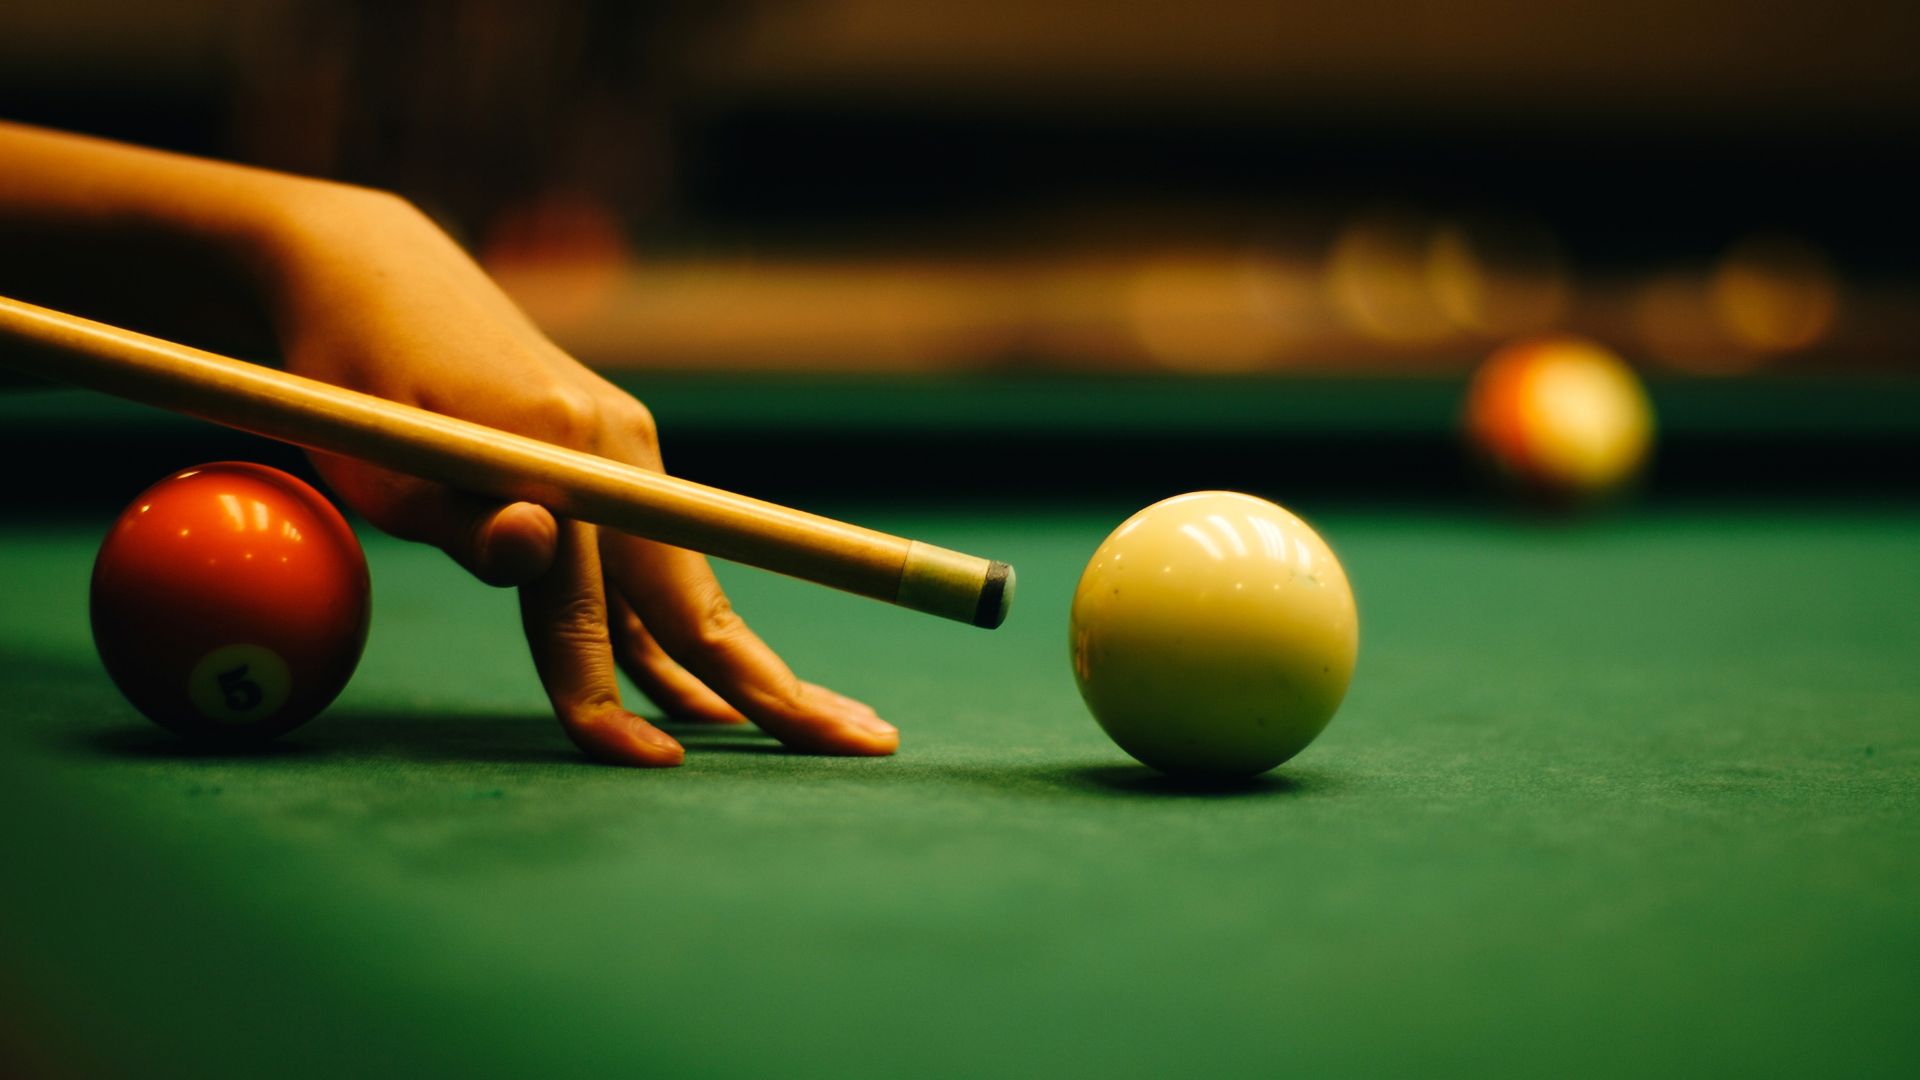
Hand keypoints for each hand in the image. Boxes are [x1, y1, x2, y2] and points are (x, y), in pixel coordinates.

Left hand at [266, 189, 896, 765]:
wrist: (372, 275)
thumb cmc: (350, 381)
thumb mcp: (377, 462)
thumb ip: (460, 520)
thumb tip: (532, 553)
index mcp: (561, 448)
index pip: (607, 608)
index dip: (627, 698)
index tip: (657, 770)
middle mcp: (618, 447)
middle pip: (700, 599)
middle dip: (776, 686)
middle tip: (868, 743)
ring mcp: (627, 451)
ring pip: (687, 588)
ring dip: (747, 668)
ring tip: (826, 726)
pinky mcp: (617, 458)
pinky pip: (655, 567)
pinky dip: (681, 635)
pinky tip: (710, 696)